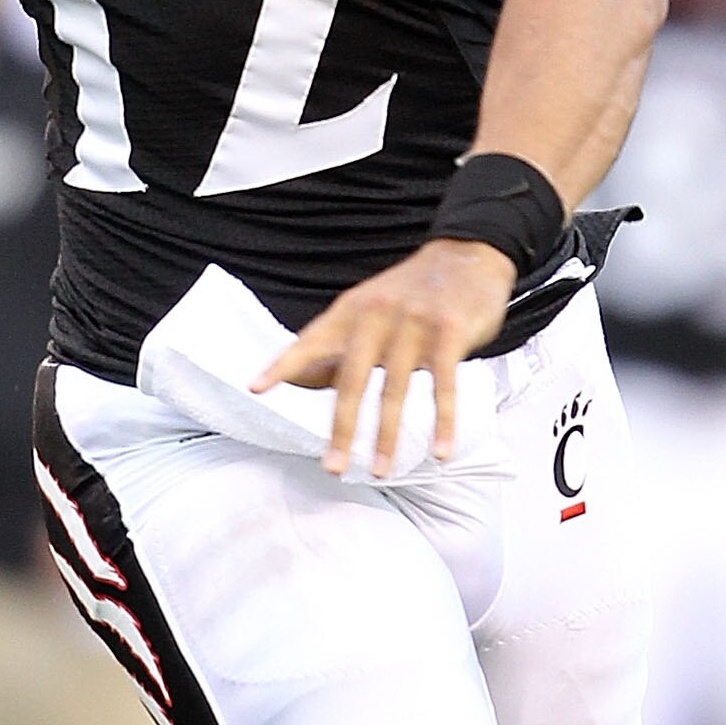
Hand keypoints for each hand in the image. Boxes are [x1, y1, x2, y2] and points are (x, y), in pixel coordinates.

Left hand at [254, 238, 517, 474]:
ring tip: (380, 471)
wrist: (468, 254)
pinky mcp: (450, 333)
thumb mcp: (369, 307)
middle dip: (342, 429)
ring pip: (396, 390)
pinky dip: (443, 422)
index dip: (283, 365)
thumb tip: (300, 379)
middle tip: (333, 467)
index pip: (310, 341)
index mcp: (351, 311)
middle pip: (352, 380)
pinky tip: (440, 451)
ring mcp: (414, 325)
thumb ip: (340, 343)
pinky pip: (444, 386)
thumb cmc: (411, 293)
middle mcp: (377, 316)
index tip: (257, 389)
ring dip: (388, 437)